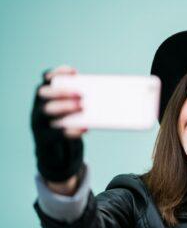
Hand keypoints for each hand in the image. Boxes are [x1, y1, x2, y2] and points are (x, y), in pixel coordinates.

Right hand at [31, 65, 87, 181]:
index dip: (58, 73)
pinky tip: (83, 129)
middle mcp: (38, 107)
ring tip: (82, 107)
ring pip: (46, 111)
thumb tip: (108, 97)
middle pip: (43, 93)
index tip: (74, 72)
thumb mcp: (73, 113)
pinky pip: (54, 133)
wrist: (56, 155)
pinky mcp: (44, 139)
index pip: (46, 79)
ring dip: (65, 107)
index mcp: (45, 97)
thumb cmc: (69, 127)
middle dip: (62, 91)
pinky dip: (69, 130)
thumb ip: (82, 104)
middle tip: (81, 94)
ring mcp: (38, 123)